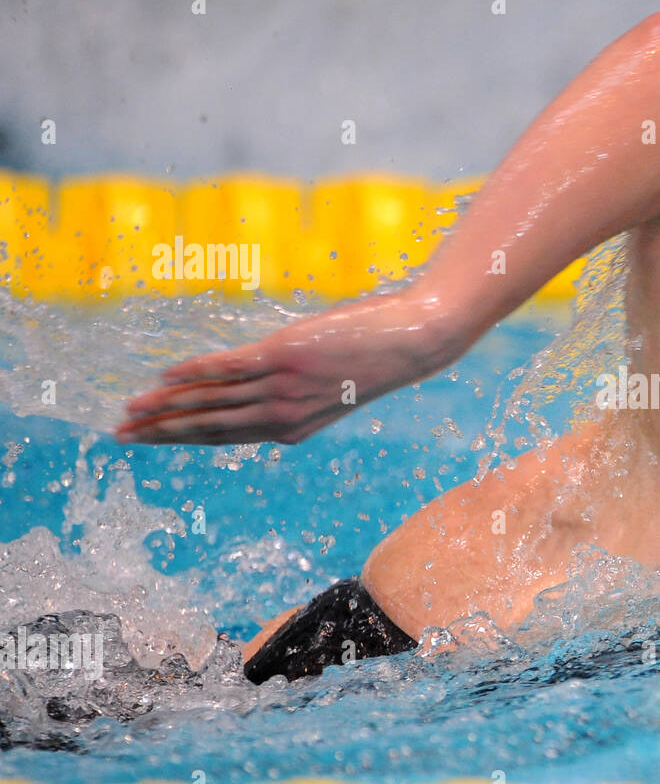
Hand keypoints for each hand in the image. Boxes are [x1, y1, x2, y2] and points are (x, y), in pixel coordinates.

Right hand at [114, 290, 466, 444]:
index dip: (184, 440)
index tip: (151, 441)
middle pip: (211, 427)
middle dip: (163, 433)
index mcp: (292, 428)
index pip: (226, 437)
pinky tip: (166, 376)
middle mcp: (283, 414)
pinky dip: (195, 373)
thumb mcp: (331, 386)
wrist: (412, 342)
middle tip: (122, 436)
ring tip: (131, 411)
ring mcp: (283, 387)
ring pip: (213, 402)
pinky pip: (229, 368)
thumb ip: (295, 392)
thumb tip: (266, 381)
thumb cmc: (374, 358)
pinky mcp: (285, 356)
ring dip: (167, 407)